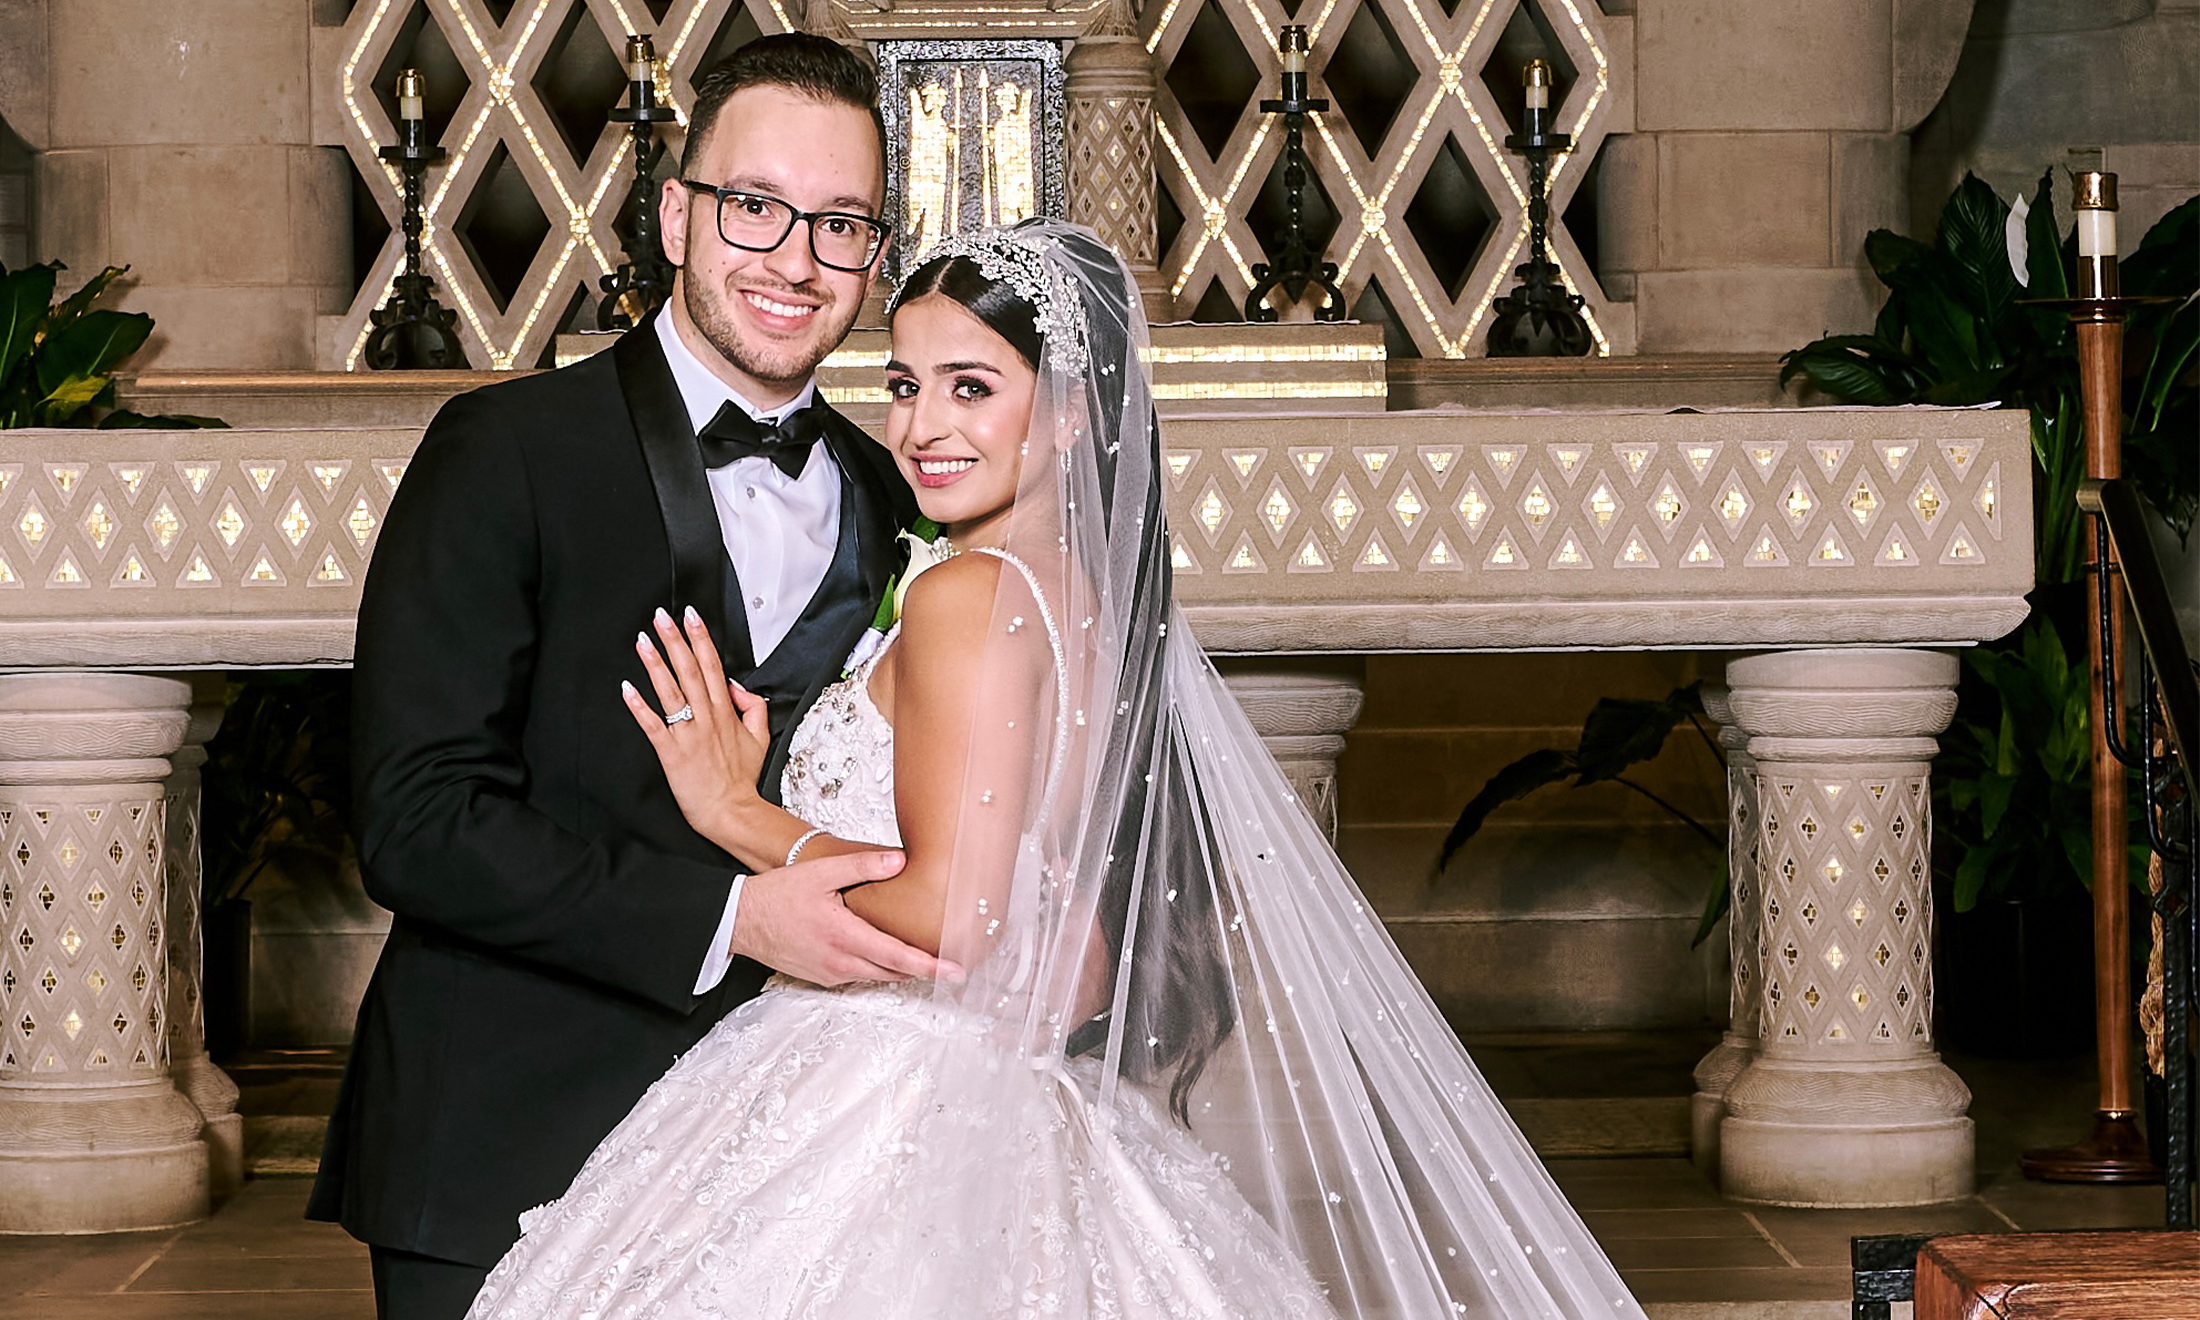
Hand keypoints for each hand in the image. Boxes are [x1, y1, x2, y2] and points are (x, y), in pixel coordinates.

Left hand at [623, 606, 768, 847]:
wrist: (732, 812)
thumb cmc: (741, 779)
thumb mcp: (760, 737)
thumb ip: (753, 707)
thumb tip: (738, 686)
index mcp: (726, 712)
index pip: (712, 666)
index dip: (700, 638)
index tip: (691, 617)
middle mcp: (707, 718)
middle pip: (689, 670)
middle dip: (675, 640)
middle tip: (660, 617)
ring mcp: (688, 734)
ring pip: (671, 692)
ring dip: (655, 664)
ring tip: (643, 641)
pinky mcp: (672, 753)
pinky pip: (653, 725)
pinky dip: (639, 706)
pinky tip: (627, 689)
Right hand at [732, 848, 960, 984]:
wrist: (740, 921)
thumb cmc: (776, 897)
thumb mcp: (820, 873)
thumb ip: (862, 866)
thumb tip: (900, 860)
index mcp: (845, 937)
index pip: (898, 958)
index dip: (931, 966)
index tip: (955, 971)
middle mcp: (840, 963)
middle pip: (894, 973)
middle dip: (923, 969)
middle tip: (950, 963)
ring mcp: (830, 973)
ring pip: (877, 976)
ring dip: (900, 968)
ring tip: (924, 956)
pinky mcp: (822, 977)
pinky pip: (858, 975)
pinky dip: (877, 966)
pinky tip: (883, 951)